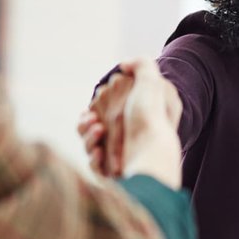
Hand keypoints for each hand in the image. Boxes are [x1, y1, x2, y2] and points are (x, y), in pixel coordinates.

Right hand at [84, 58, 182, 188]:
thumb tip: (124, 65)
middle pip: (94, 127)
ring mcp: (121, 156)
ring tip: (98, 131)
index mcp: (137, 118)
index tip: (95, 103)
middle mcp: (129, 137)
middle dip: (86, 122)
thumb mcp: (151, 82)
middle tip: (92, 120)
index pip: (108, 109)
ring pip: (90, 145)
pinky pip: (95, 164)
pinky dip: (93, 157)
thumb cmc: (151, 117)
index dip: (98, 105)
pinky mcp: (114, 174)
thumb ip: (140, 65)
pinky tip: (99, 152)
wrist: (151, 154)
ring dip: (88, 137)